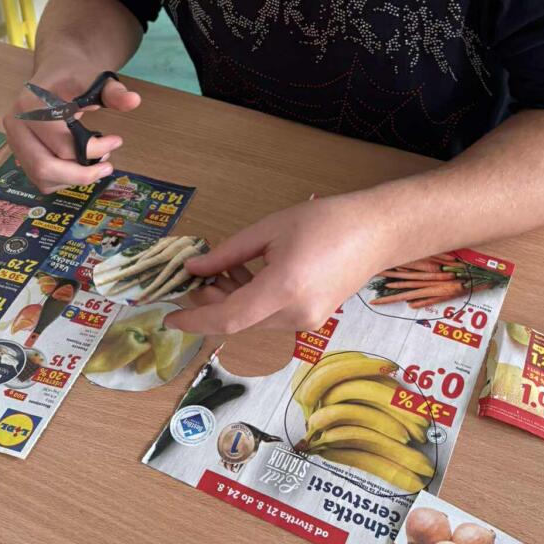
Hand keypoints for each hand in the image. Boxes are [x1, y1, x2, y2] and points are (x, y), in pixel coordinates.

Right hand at [4, 71, 140, 194]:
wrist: (56, 72)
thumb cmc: (74, 75)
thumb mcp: (95, 78)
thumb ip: (113, 91)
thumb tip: (134, 100)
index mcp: (30, 106)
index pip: (62, 144)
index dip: (95, 149)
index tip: (117, 140)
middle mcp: (16, 126)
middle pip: (44, 168)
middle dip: (81, 174)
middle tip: (108, 167)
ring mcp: (14, 142)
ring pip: (42, 178)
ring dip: (73, 178)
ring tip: (96, 163)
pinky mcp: (20, 153)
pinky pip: (41, 179)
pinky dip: (64, 179)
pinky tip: (80, 164)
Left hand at [165, 193, 399, 334]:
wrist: (375, 233)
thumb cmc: (324, 221)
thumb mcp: (269, 229)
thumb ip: (227, 253)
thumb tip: (193, 269)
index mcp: (284, 289)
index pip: (227, 318)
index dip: (194, 321)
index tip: (168, 316)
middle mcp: (295, 314)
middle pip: (238, 320)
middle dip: (210, 303)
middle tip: (195, 278)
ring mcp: (306, 322)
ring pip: (252, 320)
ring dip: (230, 300)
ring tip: (223, 269)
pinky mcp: (311, 320)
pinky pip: (270, 317)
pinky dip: (251, 300)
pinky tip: (246, 275)